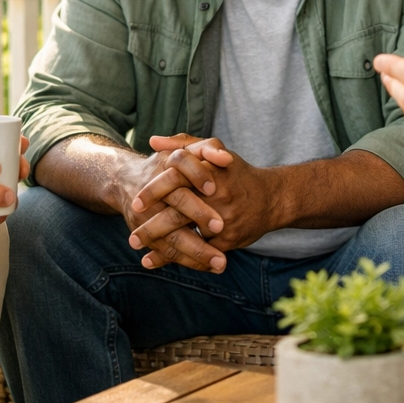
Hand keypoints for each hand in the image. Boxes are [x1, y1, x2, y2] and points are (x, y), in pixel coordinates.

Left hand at [130, 135, 283, 270]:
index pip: (176, 178)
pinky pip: (201, 252)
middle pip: (179, 213)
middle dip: (153, 227)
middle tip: (132, 237)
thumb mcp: (212, 150)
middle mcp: (218, 195)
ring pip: (188, 235)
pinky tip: (155, 261)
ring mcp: (224, 219)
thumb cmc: (234, 172)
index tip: (135, 203)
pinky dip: (178, 258)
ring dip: (162, 247)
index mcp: (210, 172)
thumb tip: (152, 141)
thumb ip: (182, 144)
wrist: (271, 198)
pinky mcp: (229, 239)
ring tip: (139, 251)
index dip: (154, 191)